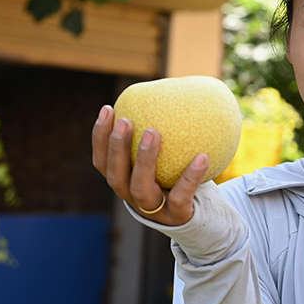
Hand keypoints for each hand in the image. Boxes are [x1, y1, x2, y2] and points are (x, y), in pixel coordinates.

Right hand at [91, 104, 208, 226]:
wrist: (204, 216)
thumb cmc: (181, 178)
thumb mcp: (170, 156)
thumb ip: (165, 131)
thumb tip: (174, 86)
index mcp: (126, 182)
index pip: (102, 162)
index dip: (100, 137)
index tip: (109, 108)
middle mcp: (134, 198)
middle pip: (115, 176)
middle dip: (116, 147)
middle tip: (126, 120)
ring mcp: (155, 211)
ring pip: (141, 187)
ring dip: (144, 159)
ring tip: (153, 132)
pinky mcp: (178, 217)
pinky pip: (181, 196)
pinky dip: (190, 177)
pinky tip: (202, 156)